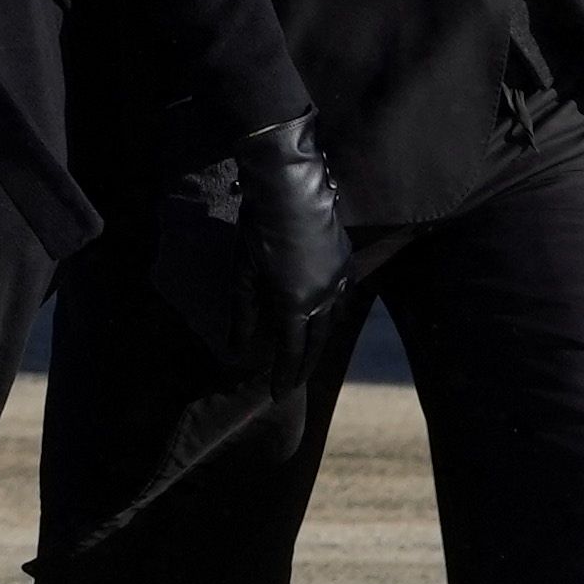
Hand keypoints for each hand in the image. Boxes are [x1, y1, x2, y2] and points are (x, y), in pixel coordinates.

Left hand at [152, 116, 350, 364]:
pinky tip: (329, 316)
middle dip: (305, 365)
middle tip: (295, 383)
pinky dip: (334, 313)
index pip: (291, 351)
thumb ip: (242, 314)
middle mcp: (323, 299)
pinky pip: (344, 298)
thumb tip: (237, 350)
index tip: (278, 394)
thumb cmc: (259, 230)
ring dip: (321, 341)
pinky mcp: (347, 262)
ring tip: (310, 353)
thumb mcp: (244, 273)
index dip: (284, 374)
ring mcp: (339, 281)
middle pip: (317, 342)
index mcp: (294, 305)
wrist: (292, 189)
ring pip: (333, 321)